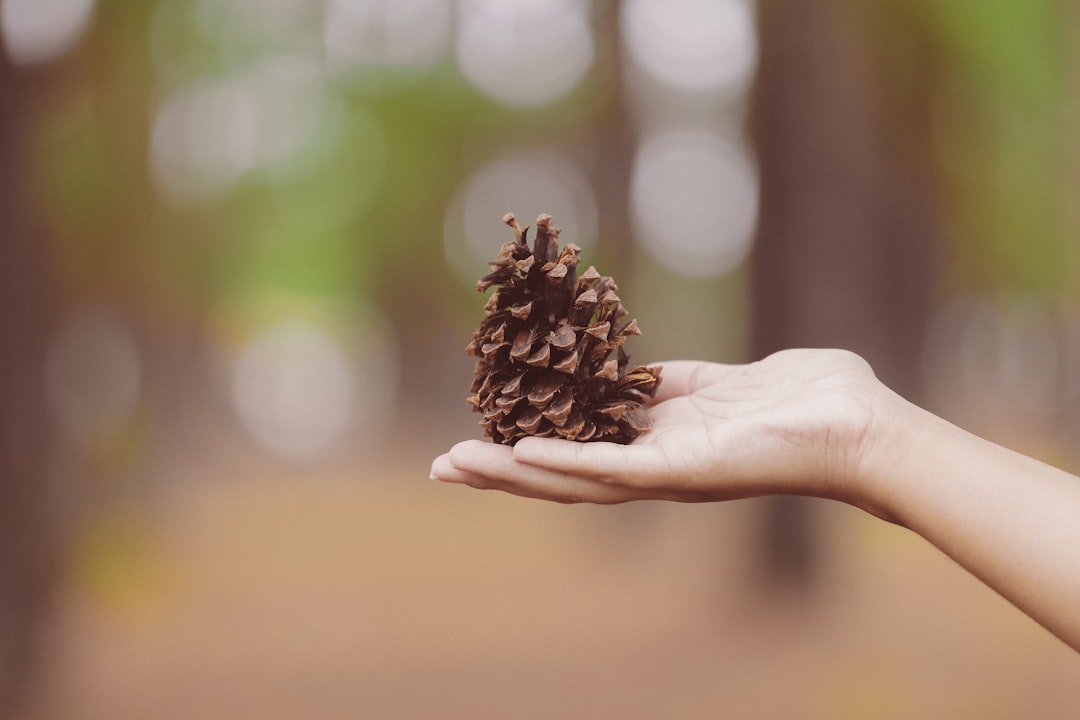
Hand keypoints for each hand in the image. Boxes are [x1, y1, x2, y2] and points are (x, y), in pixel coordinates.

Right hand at [431, 349, 884, 506]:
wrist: (860, 424)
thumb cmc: (811, 399)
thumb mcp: (724, 382)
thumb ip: (678, 385)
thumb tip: (637, 376)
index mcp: (662, 442)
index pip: (580, 446)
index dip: (530, 442)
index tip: (483, 432)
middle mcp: (655, 466)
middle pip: (564, 473)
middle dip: (502, 470)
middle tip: (444, 466)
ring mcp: (667, 473)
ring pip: (574, 481)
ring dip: (513, 474)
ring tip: (459, 466)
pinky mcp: (683, 472)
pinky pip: (612, 471)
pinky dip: (564, 464)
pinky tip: (520, 456)